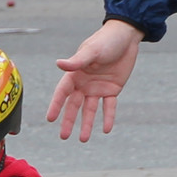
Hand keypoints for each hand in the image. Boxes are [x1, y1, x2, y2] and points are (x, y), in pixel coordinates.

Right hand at [48, 18, 142, 140]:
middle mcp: (84, 83)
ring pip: (90, 110)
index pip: (62, 92)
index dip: (56, 105)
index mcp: (75, 73)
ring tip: (83, 139)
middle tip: (64, 136)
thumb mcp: (91, 51)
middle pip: (74, 105)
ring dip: (87, 124)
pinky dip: (108, 117)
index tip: (50, 118)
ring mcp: (97, 88)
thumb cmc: (105, 40)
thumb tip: (58, 64)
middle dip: (68, 121)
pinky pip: (109, 106)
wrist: (126, 37)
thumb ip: (77, 61)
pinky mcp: (112, 89)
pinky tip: (106, 129)